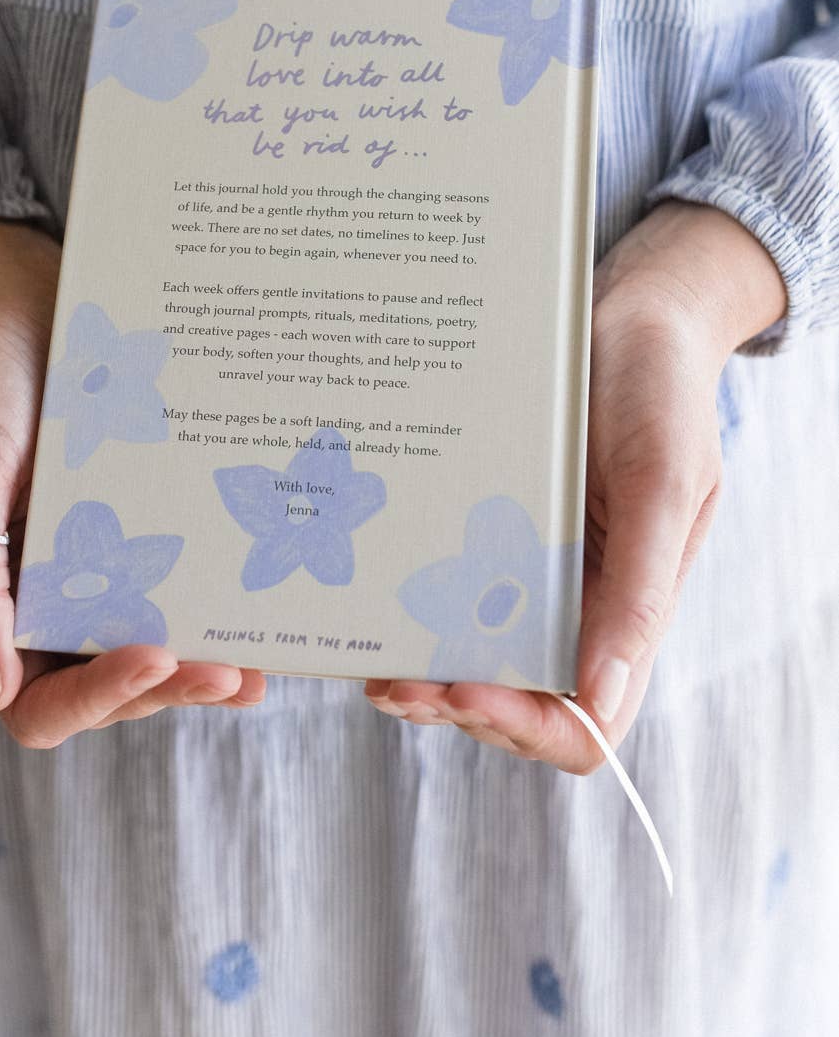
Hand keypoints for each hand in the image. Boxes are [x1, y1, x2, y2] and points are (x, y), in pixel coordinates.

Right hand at [0, 217, 265, 747]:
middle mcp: (63, 595)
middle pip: (116, 687)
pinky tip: (266, 608)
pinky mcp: (157, 524)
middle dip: (169, 688)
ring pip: (162, 647)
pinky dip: (222, 607)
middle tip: (230, 674)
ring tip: (256, 666)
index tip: (151, 657)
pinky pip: (189, 580)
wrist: (32, 301)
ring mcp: (114, 564)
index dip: (95, 697)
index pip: (42, 700)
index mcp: (7, 599)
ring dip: (205, 666)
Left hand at [364, 200, 786, 771]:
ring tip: (372, 655)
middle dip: (452, 701)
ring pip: (468, 651)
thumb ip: (641, 592)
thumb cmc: (661, 391)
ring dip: (420, 669)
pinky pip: (444, 587)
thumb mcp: (664, 482)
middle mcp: (573, 602)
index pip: (585, 719)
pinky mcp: (485, 531)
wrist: (626, 311)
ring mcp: (525, 570)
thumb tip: (600, 701)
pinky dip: (409, 606)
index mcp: (629, 608)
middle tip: (392, 679)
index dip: (525, 724)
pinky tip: (372, 593)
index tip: (463, 688)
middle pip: (511, 698)